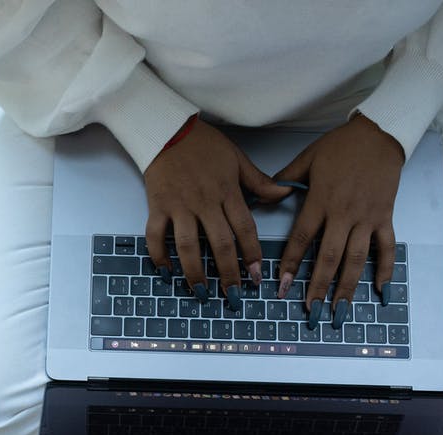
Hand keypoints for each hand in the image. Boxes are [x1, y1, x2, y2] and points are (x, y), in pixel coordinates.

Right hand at [143, 119, 290, 307]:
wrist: (167, 130)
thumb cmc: (204, 144)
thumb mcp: (237, 159)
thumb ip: (259, 182)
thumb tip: (286, 193)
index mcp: (227, 191)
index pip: (244, 228)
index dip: (252, 254)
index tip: (256, 276)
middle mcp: (204, 202)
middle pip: (219, 243)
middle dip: (228, 273)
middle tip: (234, 296)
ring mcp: (179, 206)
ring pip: (187, 245)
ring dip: (195, 272)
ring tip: (201, 292)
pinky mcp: (157, 206)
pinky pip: (156, 236)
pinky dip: (158, 256)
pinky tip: (166, 273)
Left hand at [272, 114, 404, 326]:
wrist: (380, 134)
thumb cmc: (341, 145)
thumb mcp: (308, 157)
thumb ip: (285, 178)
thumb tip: (263, 194)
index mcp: (321, 200)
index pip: (302, 238)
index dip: (290, 264)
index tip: (281, 286)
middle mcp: (344, 214)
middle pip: (329, 256)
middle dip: (318, 286)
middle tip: (311, 311)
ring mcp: (367, 217)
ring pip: (356, 258)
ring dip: (347, 287)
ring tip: (340, 311)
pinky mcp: (385, 217)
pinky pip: (386, 247)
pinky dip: (385, 269)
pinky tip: (380, 290)